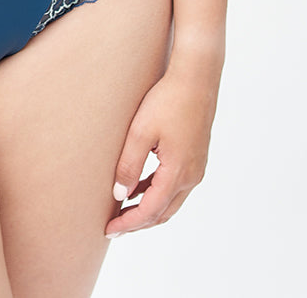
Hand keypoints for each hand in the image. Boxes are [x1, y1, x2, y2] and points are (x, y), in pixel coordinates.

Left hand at [106, 65, 218, 236]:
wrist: (196, 77)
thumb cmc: (168, 100)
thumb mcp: (141, 132)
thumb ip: (129, 165)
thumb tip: (120, 195)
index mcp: (177, 173)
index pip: (150, 211)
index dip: (129, 223)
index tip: (109, 229)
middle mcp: (191, 176)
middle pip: (163, 212)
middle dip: (138, 222)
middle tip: (115, 226)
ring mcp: (197, 167)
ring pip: (171, 201)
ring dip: (148, 208)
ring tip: (123, 209)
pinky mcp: (196, 157)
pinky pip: (176, 185)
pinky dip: (157, 192)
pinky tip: (139, 186)